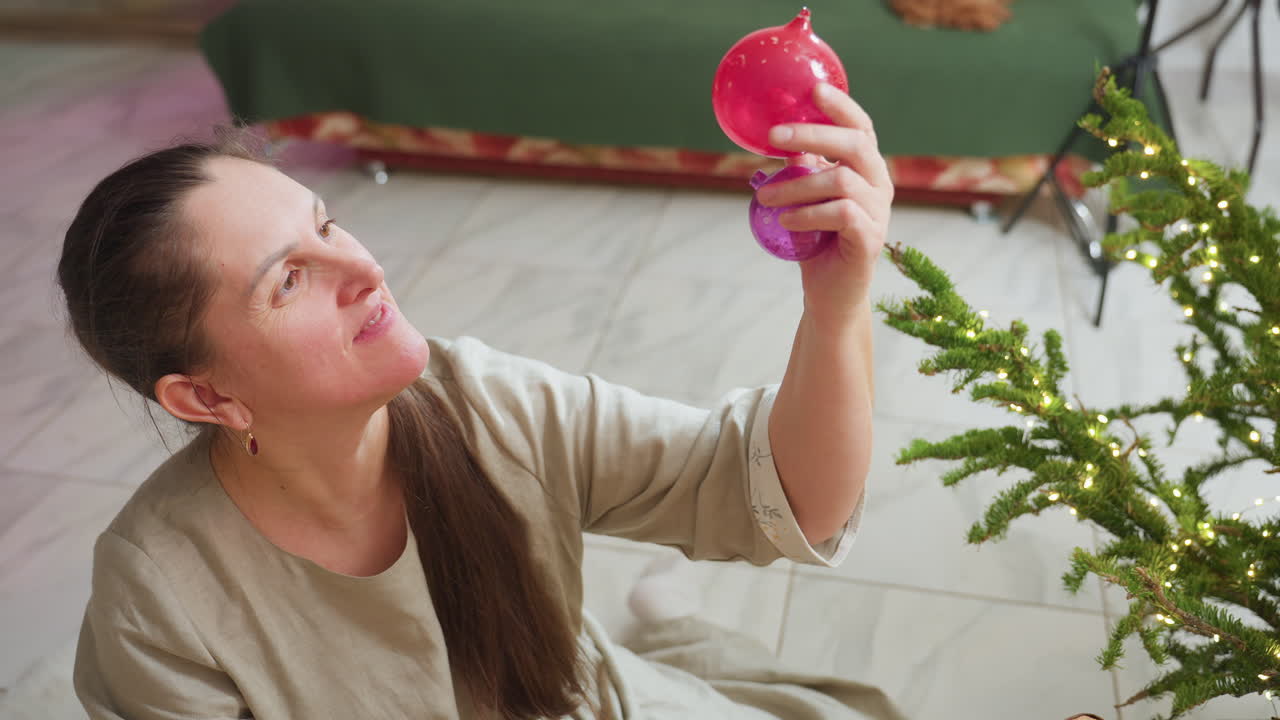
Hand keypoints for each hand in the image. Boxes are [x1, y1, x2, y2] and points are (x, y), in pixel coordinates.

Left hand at [755, 82, 892, 329]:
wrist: (830, 293)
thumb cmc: (816, 241)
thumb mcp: (805, 198)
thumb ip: (800, 169)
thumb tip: (778, 138)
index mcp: (866, 168)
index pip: (860, 127)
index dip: (841, 106)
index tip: (814, 90)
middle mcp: (879, 184)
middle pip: (854, 144)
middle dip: (813, 134)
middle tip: (774, 136)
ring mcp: (879, 212)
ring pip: (840, 181)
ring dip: (797, 186)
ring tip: (766, 199)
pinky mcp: (871, 239)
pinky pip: (841, 214)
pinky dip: (809, 214)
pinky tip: (786, 221)